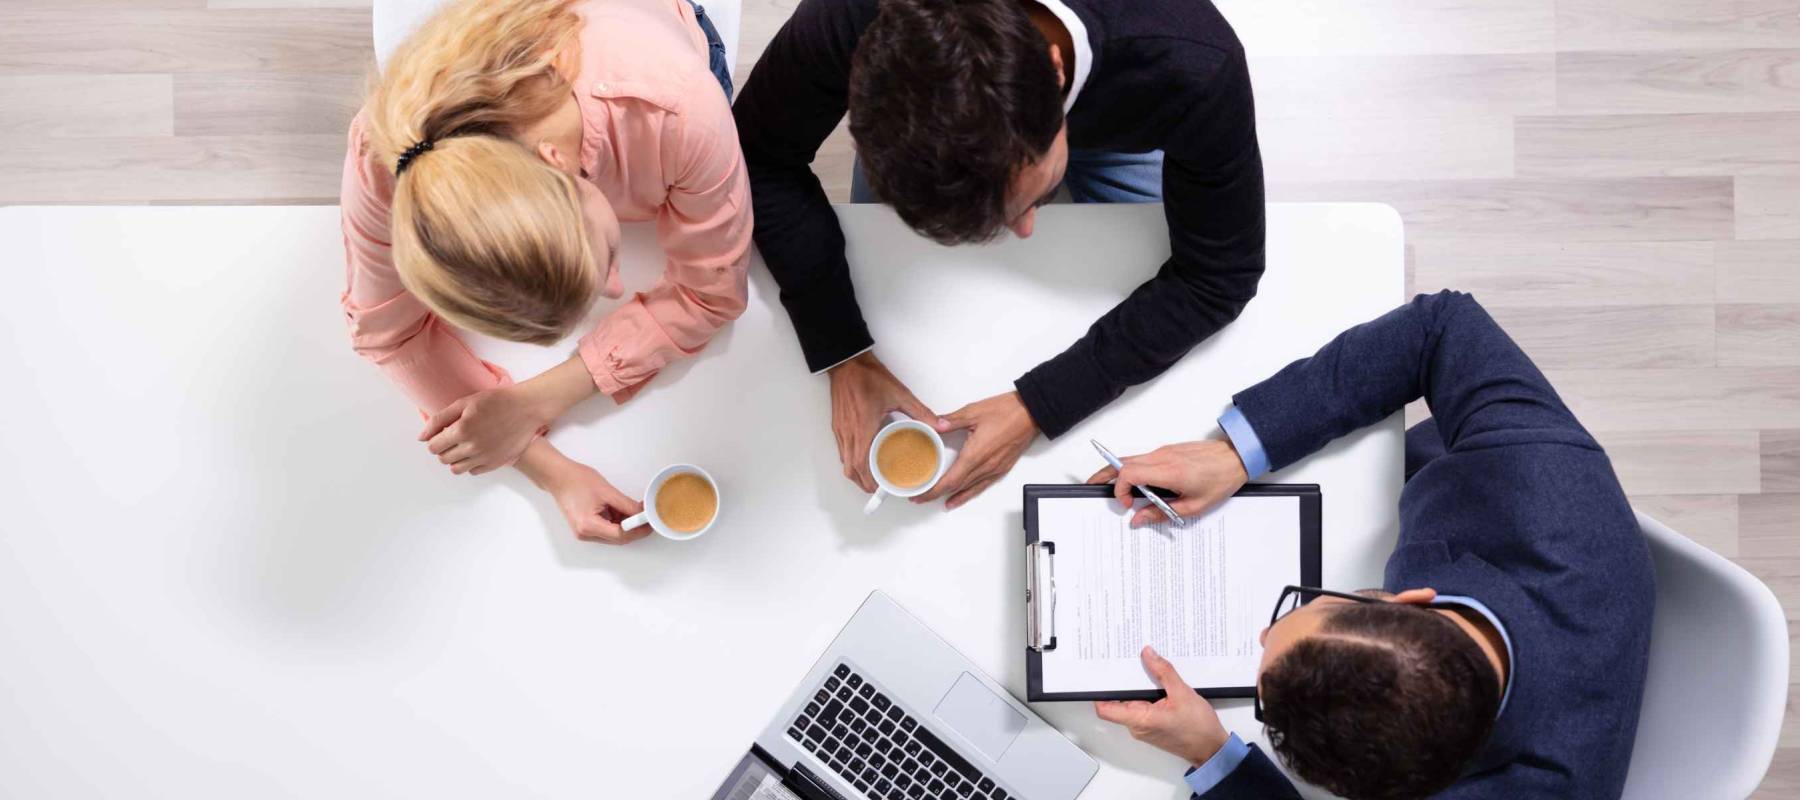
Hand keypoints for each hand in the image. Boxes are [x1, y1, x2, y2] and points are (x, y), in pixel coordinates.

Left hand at [421, 385, 551, 475]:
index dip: (435, 440)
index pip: (433, 446)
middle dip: (444, 449)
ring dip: (456, 459)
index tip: (443, 433)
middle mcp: (471, 447)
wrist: (526, 408)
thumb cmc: (496, 401)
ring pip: (457, 469)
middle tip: (454, 437)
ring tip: (464, 446)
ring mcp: (484, 457)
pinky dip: (471, 463)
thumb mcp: (464, 403)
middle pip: (444, 459)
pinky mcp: (495, 463)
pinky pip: (474, 471)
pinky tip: (478, 450)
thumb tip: (422, 437)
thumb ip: (439, 419)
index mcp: (461, 430)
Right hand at [536, 454, 647, 544]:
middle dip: (633, 527)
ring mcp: (583, 532)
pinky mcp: (584, 528)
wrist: (558, 476)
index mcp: (589, 526)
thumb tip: (642, 514)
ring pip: (612, 534)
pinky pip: (605, 529)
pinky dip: (615, 521)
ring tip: (631, 507)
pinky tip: (619, 508)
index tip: (649, 523)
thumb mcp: (608, 492)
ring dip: (624, 523)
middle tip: (645, 516)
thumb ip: (627, 506)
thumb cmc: (576, 480)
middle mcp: (585, 534)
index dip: (638, 530)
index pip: (621, 535)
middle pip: (617, 538)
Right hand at [828, 351, 937, 492]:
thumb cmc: (868, 376)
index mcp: (863, 428)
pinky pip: (841, 450)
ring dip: (856, 472)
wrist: (847, 362)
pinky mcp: (837, 425)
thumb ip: (921, 412)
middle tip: (877, 488)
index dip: (869, 480)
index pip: (862, 464)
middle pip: (850, 468)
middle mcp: (849, 432)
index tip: (880, 489)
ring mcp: (840, 429)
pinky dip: (850, 459)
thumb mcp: (899, 394)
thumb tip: (940, 425)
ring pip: (844, 461)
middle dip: (862, 482)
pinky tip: (862, 457)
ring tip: (871, 476)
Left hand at [917, 391, 1038, 509]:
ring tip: (939, 502)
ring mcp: (995, 469)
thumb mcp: (973, 411)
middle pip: (957, 487)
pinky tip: (963, 496)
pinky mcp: (1002, 468)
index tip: (921, 494)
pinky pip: (983, 486)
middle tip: (921, 498)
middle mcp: (985, 466)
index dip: (933, 490)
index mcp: (975, 454)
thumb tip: (935, 425)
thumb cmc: (1007, 411)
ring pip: (970, 489)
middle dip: (937, 495)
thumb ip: (951, 421)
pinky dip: (970, 493)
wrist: (1032, 412)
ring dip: (954, 497)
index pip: (950, 480)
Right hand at [1085, 439, 1247, 524]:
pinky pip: (1143, 459)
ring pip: (1131, 458)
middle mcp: (1161, 457)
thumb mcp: (1193, 506)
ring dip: (1119, 473)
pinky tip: (1139, 485)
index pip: (1128, 473)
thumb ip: (1161, 514)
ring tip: (1114, 488)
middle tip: (1093, 485)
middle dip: (1104, 475)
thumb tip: (1139, 519)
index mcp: (1167, 471)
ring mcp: (1163, 451)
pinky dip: (1134, 470)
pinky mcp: (1167, 450)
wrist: (1236, 457)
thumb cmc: (1220, 479)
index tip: (1126, 504)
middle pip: (1122, 462)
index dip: (1119, 489)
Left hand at [1095, 646, 1230, 766]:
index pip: (1106, 709)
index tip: (1102, 674)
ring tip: (1144, 670)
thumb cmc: (1199, 729)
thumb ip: (1163, 672)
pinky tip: (1155, 684)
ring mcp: (1144, 727)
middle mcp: (1137, 726)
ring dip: (1135, 688)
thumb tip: (1148, 655)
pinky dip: (1145, 695)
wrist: (1211, 748)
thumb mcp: (1182, 693)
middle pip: (1117, 703)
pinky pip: (1141, 708)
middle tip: (1126, 663)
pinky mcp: (1151, 726)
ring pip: (1130, 705)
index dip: (1099, 692)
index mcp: (1140, 720)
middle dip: (1121, 682)